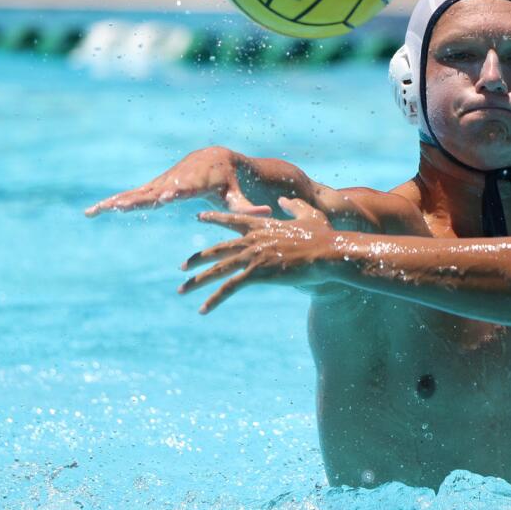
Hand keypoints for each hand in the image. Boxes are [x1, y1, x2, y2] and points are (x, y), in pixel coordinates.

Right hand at [85, 147, 272, 217]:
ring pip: (136, 193)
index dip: (173, 192)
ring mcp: (162, 183)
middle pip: (152, 191)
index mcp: (195, 182)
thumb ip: (247, 207)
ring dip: (115, 202)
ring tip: (94, 211)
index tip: (163, 197)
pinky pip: (133, 195)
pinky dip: (114, 202)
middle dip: (135, 199)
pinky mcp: (155, 187)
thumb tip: (265, 212)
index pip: (182, 189)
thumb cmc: (231, 182)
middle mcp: (175, 180)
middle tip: (117, 207)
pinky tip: (94, 211)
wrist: (216, 159)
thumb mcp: (239, 195)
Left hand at [178, 197, 334, 312]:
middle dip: (197, 258)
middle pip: (217, 249)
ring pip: (218, 269)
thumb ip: (294, 206)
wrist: (328, 253)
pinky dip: (214, 299)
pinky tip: (203, 310)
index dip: (215, 218)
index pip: (233, 219)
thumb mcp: (309, 215)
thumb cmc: (323, 236)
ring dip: (197, 281)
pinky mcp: (257, 273)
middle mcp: (253, 239)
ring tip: (182, 289)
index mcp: (263, 225)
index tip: (199, 218)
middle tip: (182, 267)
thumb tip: (283, 200)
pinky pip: (229, 288)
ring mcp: (253, 256)